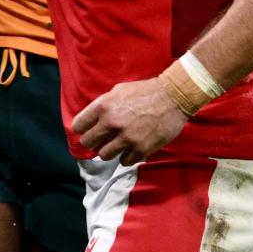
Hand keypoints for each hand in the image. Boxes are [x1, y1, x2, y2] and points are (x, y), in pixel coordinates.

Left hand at [72, 78, 188, 166]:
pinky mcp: (141, 149)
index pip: (79, 126)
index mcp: (104, 106)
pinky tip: (132, 148)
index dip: (82, 129)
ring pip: (104, 155)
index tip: (88, 130)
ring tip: (118, 144)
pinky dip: (127, 156)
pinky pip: (124, 161)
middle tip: (102, 139)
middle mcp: (112, 123)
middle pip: (88, 143)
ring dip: (110, 150)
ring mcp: (126, 138)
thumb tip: (92, 120)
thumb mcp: (118, 90)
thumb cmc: (145, 91)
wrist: (173, 97)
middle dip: (94, 141)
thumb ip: (103, 105)